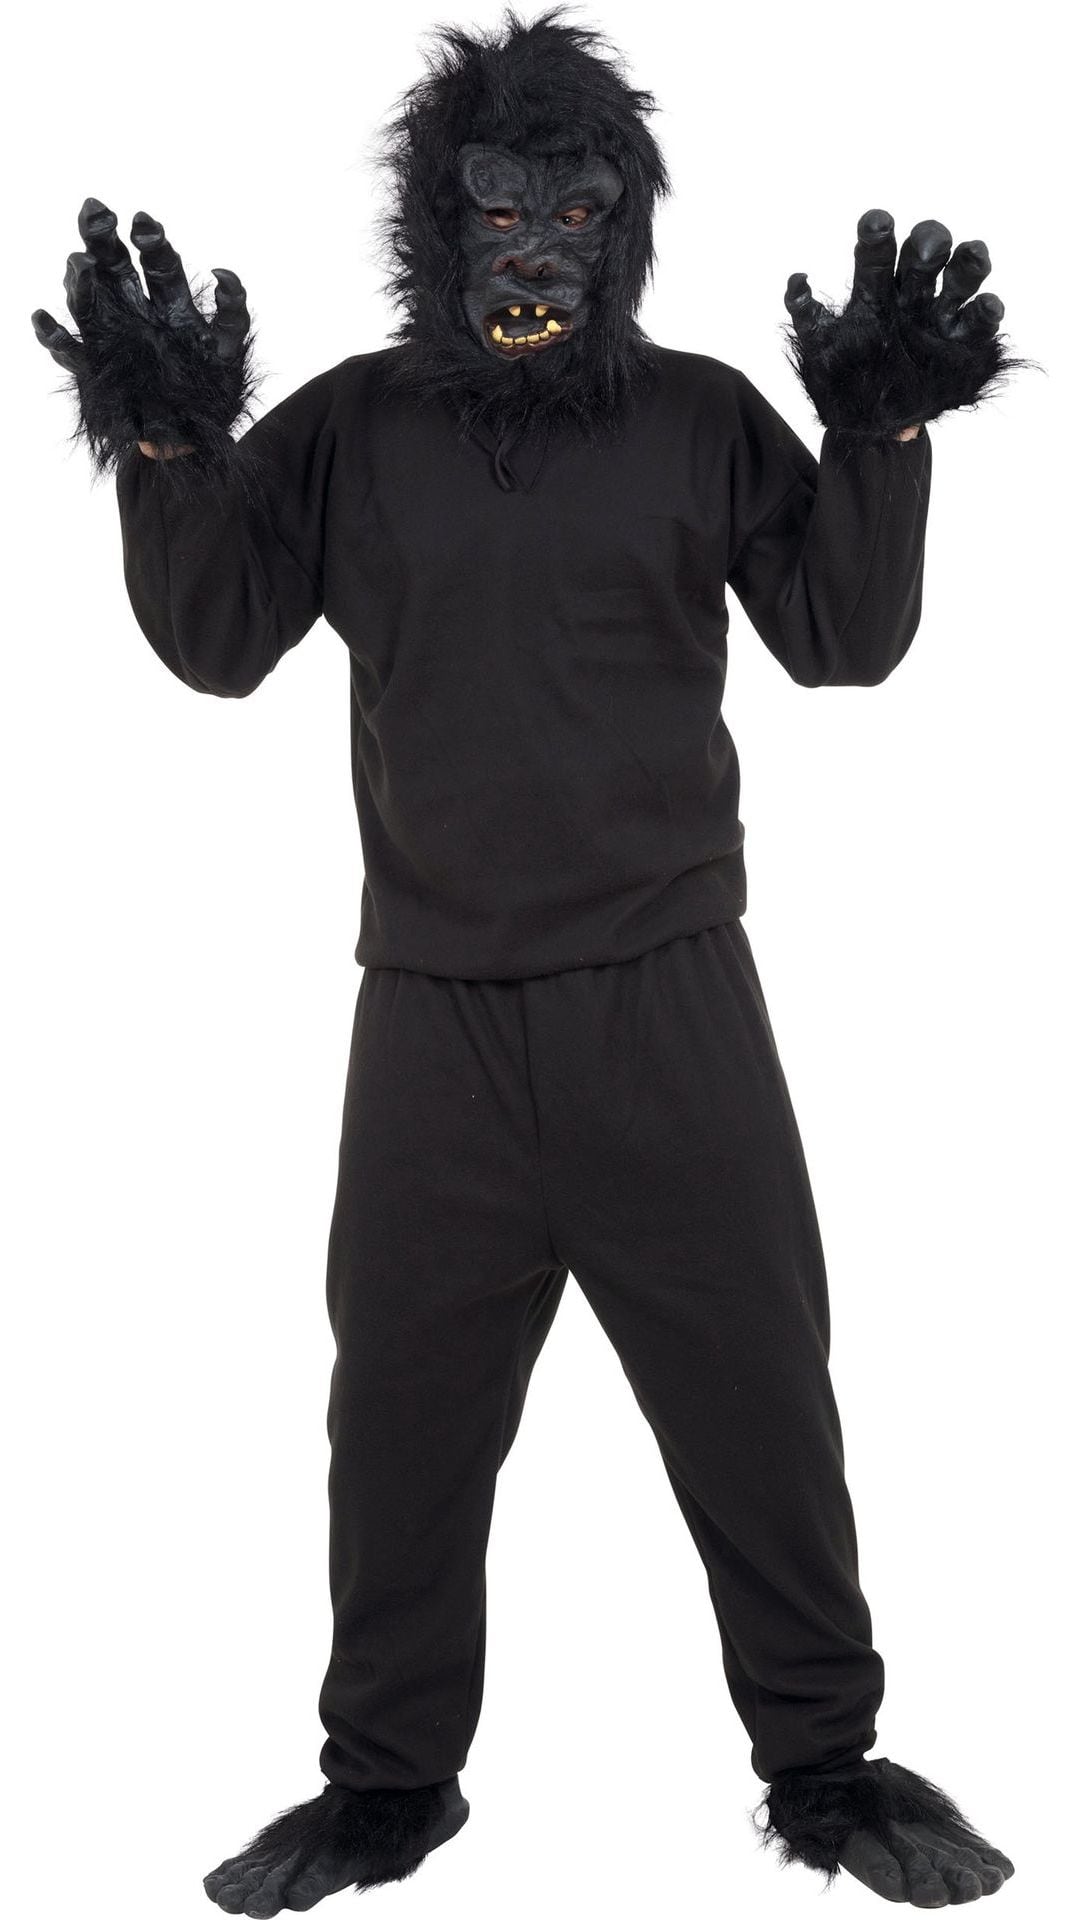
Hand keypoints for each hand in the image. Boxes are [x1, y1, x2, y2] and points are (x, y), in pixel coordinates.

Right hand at [32, 198, 255, 479]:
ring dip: (81, 279)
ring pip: (87, 297)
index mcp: (171, 305)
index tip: (144, 223)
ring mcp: (111, 335)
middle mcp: (136, 311)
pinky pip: (67, 349)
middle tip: (97, 212)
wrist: (192, 438)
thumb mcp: (230, 352)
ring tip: (83, 267)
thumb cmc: (211, 393)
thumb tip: (222, 273)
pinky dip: (52, 336)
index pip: (159, 262)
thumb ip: (233, 312)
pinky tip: (44, 321)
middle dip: (103, 236)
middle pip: (114, 265)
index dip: (150, 239)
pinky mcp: (93, 366)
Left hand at [783, 210, 1020, 444]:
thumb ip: (807, 317)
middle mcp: (911, 297)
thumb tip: (796, 282)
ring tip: (972, 257)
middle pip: (926, 255)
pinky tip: (987, 306)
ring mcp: (939, 318)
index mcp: (877, 294)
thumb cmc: (847, 381)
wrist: (871, 429)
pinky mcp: (962, 344)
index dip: (878, 236)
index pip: (877, 256)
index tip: (877, 224)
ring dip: (968, 264)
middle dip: (929, 244)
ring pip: (961, 277)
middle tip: (923, 256)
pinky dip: (986, 311)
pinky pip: (979, 322)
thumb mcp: (820, 351)